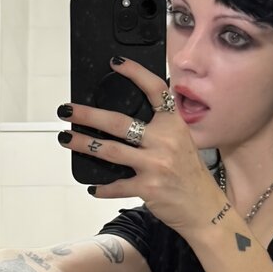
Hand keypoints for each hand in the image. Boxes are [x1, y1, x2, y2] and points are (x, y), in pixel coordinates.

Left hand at [57, 57, 223, 238]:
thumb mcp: (183, 143)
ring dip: (84, 143)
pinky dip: (103, 187)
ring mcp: (155, 164)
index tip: (115, 62)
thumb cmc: (191, 176)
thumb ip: (161, 130)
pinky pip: (118, 185)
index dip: (135, 72)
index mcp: (174, 125)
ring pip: (111, 150)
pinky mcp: (148, 187)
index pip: (155, 90)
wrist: (205, 209)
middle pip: (118, 122)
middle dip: (88, 115)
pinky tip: (93, 187)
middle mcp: (165, 141)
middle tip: (67, 110)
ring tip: (67, 138)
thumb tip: (128, 122)